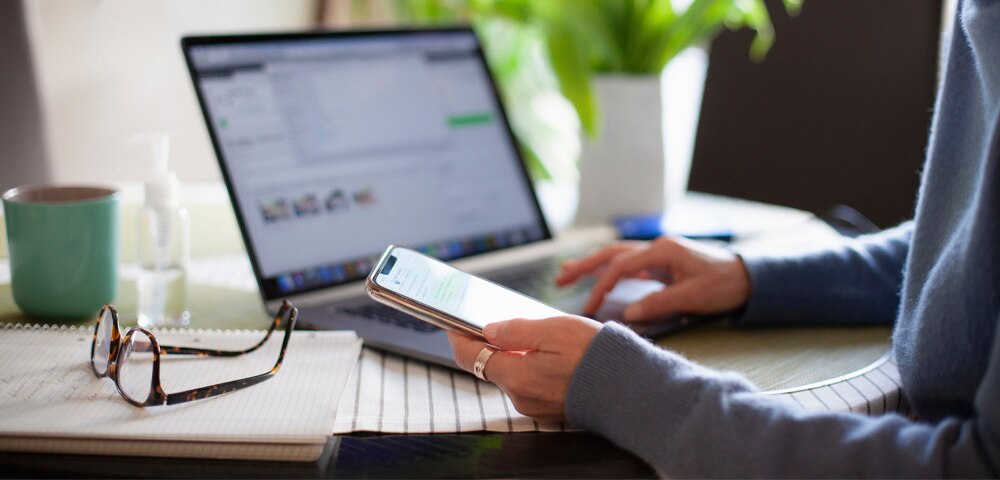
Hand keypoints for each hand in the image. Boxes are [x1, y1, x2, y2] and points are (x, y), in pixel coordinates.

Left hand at [447, 316, 600, 421]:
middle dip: (490, 343)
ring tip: (530, 332)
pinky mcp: (549, 408)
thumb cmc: (596, 357)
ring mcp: (534, 405)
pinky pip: (530, 383)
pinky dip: (530, 366)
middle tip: (495, 319)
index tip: (453, 323)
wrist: (630, 388)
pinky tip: (546, 351)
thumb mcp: (554, 330)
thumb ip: (516, 331)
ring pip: (511, 374)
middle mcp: (520, 396)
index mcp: (516, 376)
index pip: (471, 357)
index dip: (458, 337)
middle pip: (490, 365)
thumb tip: (489, 330)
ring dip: (514, 354)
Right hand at [556, 236, 750, 322]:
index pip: (620, 266)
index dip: (601, 286)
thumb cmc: (724, 284)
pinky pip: (628, 264)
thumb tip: (628, 313)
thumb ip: (659, 303)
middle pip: (611, 253)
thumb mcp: (693, 296)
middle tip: (559, 279)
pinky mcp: (662, 263)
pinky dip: (610, 271)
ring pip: (617, 256)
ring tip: (567, 274)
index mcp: (662, 250)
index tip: (588, 307)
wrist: (748, 277)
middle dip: (583, 266)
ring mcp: (658, 254)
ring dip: (592, 265)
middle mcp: (656, 247)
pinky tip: (599, 279)